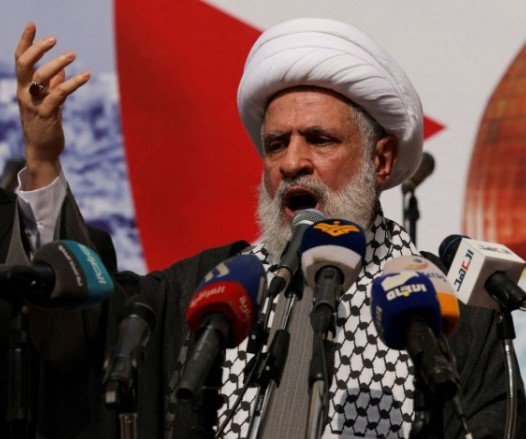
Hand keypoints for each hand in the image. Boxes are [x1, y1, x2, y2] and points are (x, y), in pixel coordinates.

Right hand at [15, 22, 90, 188]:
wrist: (42, 151)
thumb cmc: (45, 126)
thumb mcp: (48, 103)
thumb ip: (53, 86)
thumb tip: (61, 71)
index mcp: (23, 88)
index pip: (20, 60)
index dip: (25, 41)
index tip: (32, 24)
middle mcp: (24, 94)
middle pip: (25, 65)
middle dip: (37, 49)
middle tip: (54, 39)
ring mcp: (34, 104)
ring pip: (41, 78)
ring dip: (58, 63)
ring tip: (73, 54)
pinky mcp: (47, 114)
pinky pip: (59, 94)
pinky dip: (73, 83)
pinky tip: (86, 76)